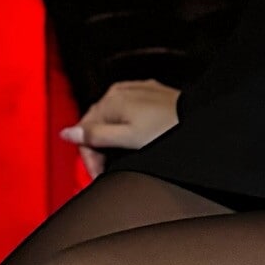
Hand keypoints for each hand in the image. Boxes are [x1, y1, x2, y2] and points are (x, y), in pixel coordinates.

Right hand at [58, 79, 180, 177]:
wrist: (197, 120)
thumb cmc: (167, 128)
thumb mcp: (126, 139)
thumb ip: (95, 136)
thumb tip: (67, 133)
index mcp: (111, 99)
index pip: (84, 130)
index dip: (88, 157)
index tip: (96, 174)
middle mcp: (121, 90)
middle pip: (97, 124)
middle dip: (99, 150)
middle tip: (106, 172)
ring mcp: (136, 91)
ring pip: (112, 119)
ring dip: (112, 141)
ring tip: (121, 160)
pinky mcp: (150, 95)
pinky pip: (129, 113)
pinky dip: (126, 130)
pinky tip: (135, 142)